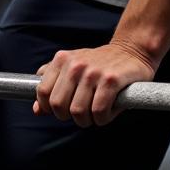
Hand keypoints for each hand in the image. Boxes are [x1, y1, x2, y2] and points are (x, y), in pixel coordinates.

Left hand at [34, 43, 155, 127]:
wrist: (132, 49)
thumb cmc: (100, 64)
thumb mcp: (72, 67)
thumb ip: (52, 85)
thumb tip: (37, 110)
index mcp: (62, 59)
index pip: (42, 93)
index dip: (50, 108)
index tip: (63, 109)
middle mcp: (75, 65)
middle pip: (59, 106)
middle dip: (69, 116)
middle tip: (82, 113)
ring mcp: (93, 72)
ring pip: (78, 112)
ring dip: (88, 120)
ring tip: (96, 112)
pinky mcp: (111, 80)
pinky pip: (98, 111)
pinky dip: (102, 119)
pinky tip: (108, 112)